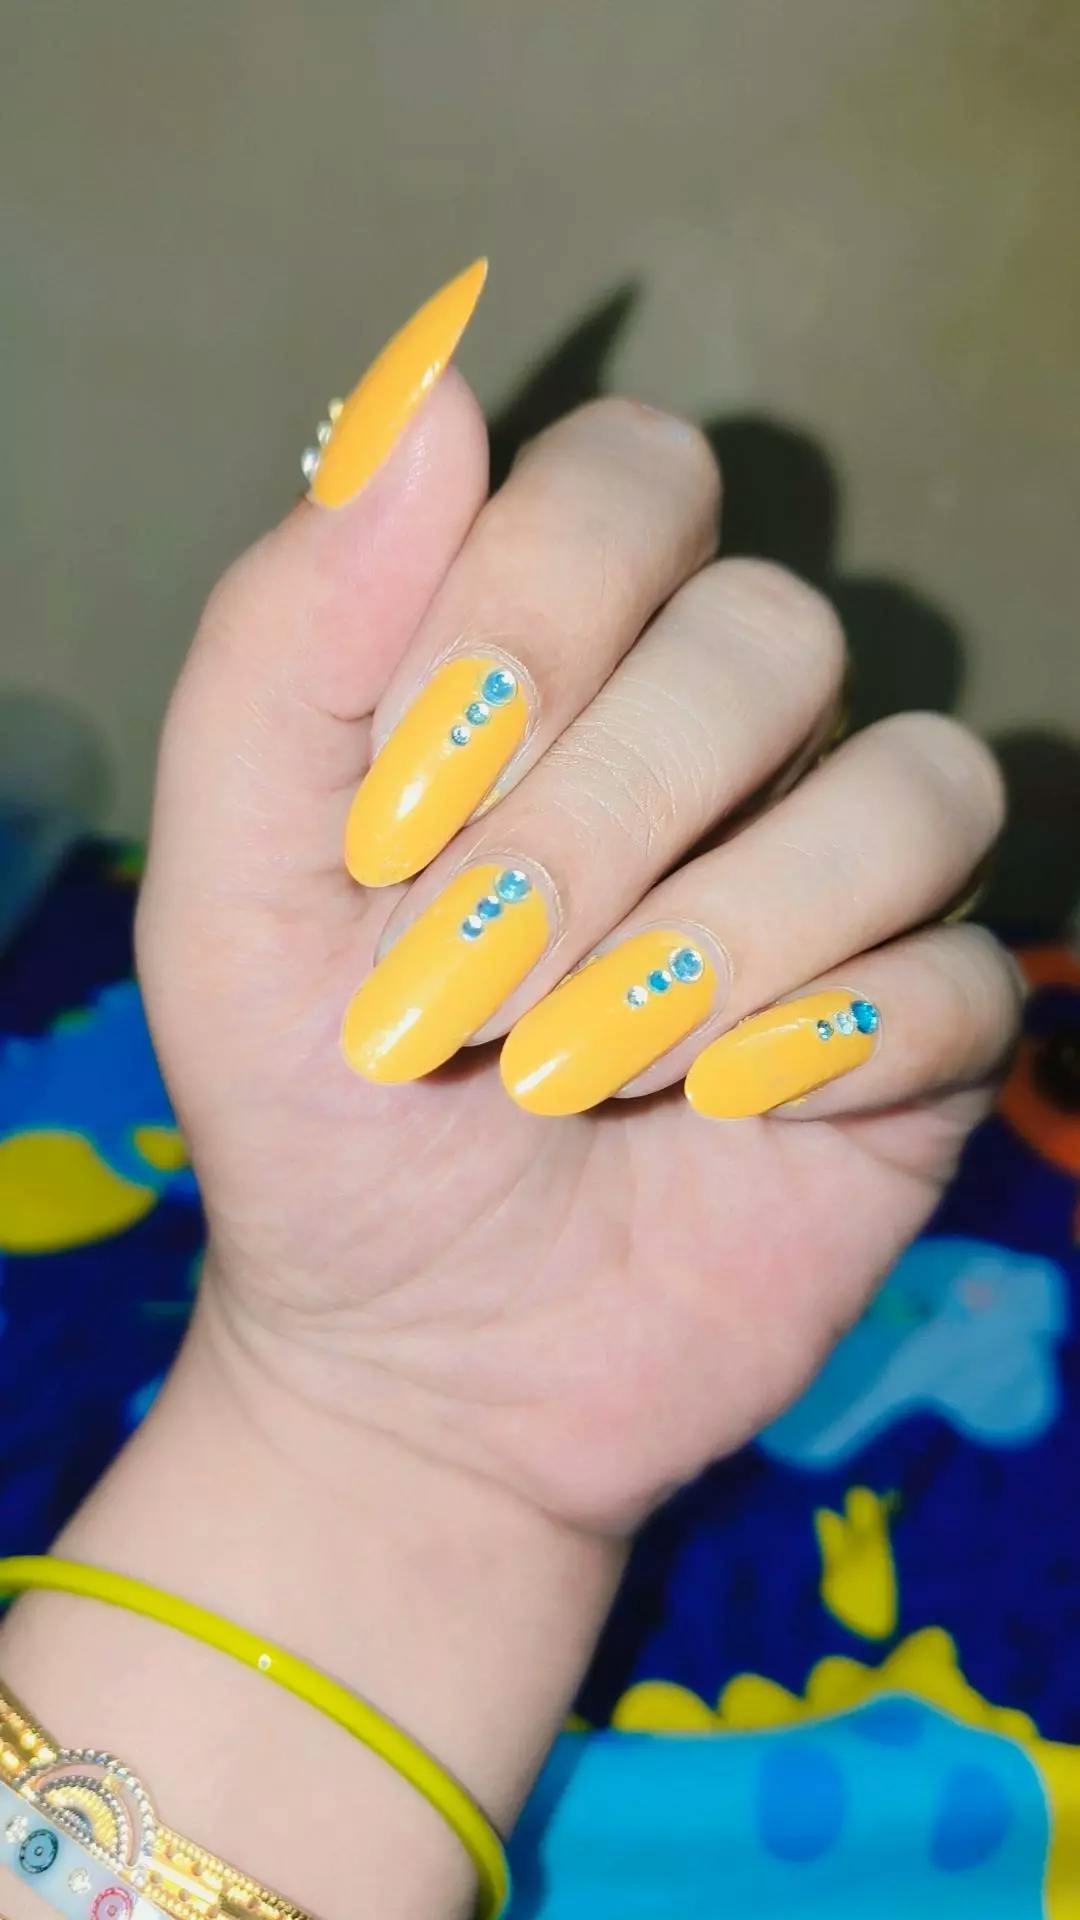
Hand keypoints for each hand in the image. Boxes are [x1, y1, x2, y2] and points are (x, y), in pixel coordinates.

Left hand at [137, 365, 1016, 1535]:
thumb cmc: (322, 1109)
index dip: (533, 616)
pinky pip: (966, 969)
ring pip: (908, 785)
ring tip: (576, 1071)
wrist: (419, 1353)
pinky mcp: (924, 1026)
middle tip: (468, 985)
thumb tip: (423, 391)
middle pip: (768, 633)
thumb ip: (289, 645)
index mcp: (560, 663)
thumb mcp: (233, 891)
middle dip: (603, 821)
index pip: (628, 480)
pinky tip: (715, 1113)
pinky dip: (831, 1044)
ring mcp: (838, 874)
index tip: (397, 819)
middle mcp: (722, 737)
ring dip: (722, 941)